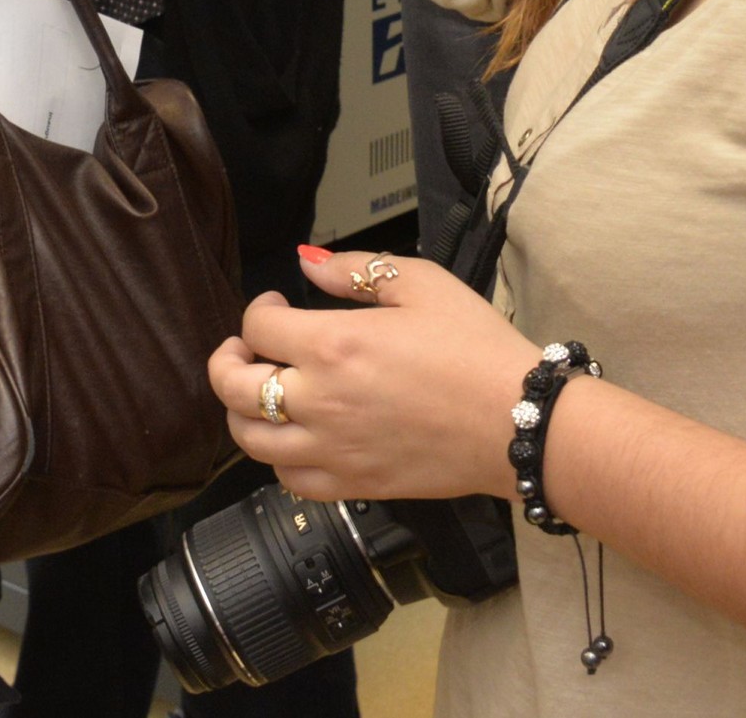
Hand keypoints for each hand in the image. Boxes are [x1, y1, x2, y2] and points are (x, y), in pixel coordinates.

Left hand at [208, 250, 537, 503]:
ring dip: (243, 411)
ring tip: (262, 392)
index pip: (258, 326)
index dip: (259, 307)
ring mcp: (333, 449)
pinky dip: (277, 458)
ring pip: (249, 439)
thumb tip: (306, 261)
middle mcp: (321, 401)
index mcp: (334, 345)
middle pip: (233, 386)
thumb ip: (355, 269)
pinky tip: (294, 437)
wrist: (518, 423)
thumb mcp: (422, 284)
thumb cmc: (476, 350)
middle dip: (228, 359)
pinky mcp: (353, 484)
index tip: (276, 302)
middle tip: (246, 347)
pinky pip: (288, 479)